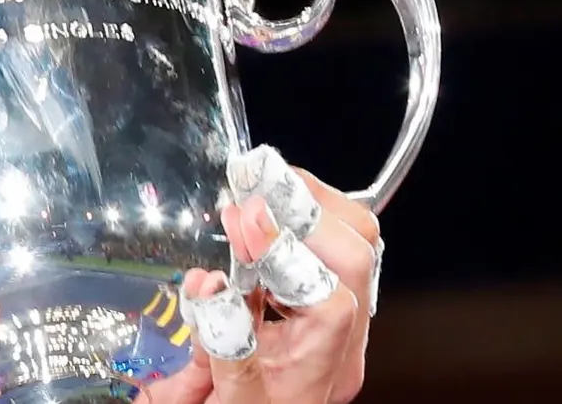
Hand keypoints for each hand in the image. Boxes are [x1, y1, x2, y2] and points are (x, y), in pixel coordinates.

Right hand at [146, 146, 382, 403]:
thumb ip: (220, 343)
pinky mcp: (320, 306)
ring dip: (308, 207)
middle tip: (252, 182)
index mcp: (322, 368)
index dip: (286, 250)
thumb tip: (208, 283)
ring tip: (256, 189)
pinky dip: (298, 221)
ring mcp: (337, 322)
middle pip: (357, 256)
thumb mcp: (227, 396)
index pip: (328, 297)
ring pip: (354, 245)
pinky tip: (258, 216)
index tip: (242, 216)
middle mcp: (341, 342)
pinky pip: (330, 249)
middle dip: (306, 209)